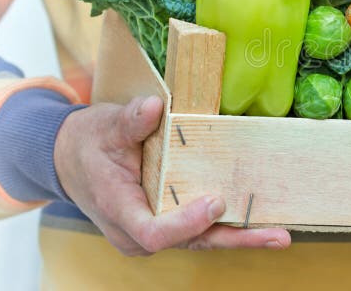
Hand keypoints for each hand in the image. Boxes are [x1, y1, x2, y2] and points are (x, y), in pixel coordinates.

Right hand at [54, 96, 290, 255]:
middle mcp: (137, 232)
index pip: (154, 233)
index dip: (186, 223)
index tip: (215, 202)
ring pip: (201, 240)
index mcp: (119, 210)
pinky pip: (200, 230)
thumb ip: (131, 121)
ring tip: (279, 234)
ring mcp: (153, 231)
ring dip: (240, 237)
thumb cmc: (89, 143)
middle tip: (276, 236)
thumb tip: (155, 107)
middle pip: (190, 242)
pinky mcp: (167, 224)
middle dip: (235, 240)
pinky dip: (229, 227)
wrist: (71, 159)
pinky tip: (261, 223)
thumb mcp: (105, 127)